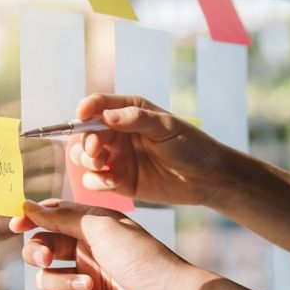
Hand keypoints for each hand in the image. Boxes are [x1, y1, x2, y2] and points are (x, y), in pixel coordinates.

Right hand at [10, 199, 189, 289]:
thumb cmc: (140, 256)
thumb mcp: (100, 227)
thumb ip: (61, 217)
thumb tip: (28, 205)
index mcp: (89, 226)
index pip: (50, 218)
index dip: (30, 219)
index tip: (16, 225)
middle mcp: (85, 251)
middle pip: (41, 250)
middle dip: (39, 255)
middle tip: (48, 260)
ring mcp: (85, 279)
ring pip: (48, 280)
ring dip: (65, 284)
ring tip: (91, 287)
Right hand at [73, 93, 289, 251]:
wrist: (207, 178)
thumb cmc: (190, 145)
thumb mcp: (167, 126)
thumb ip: (137, 118)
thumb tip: (106, 116)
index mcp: (128, 112)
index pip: (98, 105)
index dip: (86, 109)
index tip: (82, 115)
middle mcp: (118, 134)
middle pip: (86, 133)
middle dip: (85, 141)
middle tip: (96, 150)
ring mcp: (116, 158)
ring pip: (84, 157)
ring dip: (84, 160)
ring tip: (99, 164)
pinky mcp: (118, 182)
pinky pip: (94, 181)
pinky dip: (95, 181)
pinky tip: (111, 183)